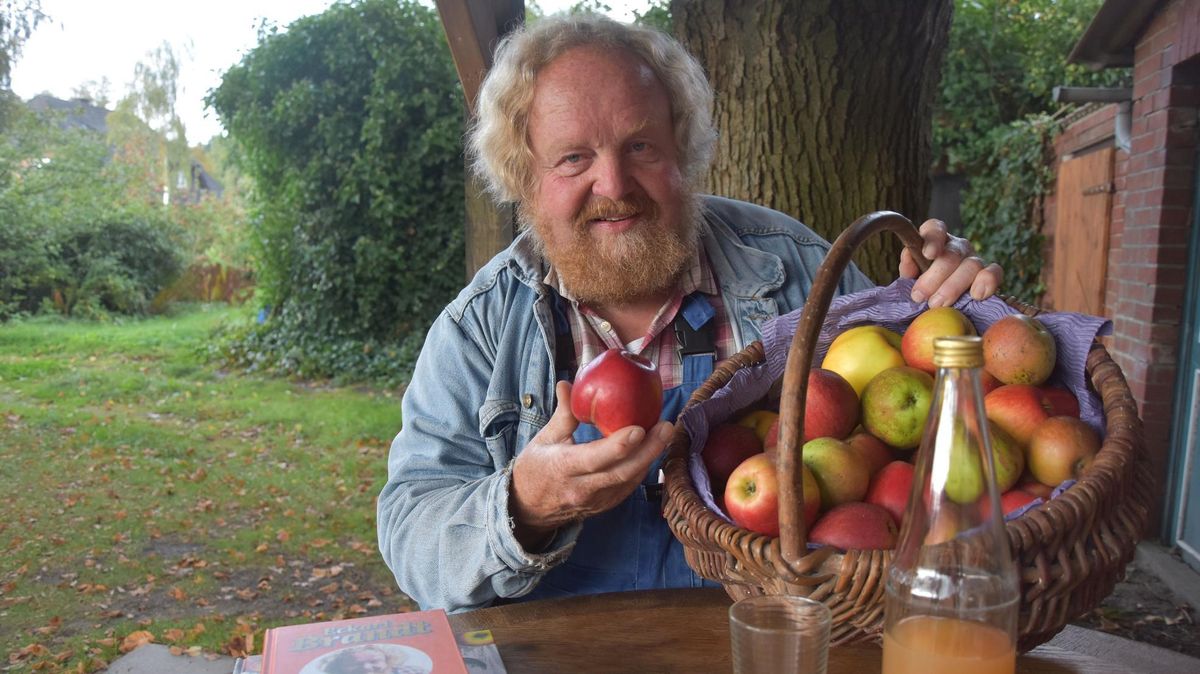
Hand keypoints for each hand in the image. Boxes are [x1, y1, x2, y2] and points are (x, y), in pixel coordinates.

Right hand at [510, 380, 671, 548]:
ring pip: (629, 481)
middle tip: (665, 427)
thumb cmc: (536, 468)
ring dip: (650, 458)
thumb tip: (569, 383)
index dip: (618, 446)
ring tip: (665, 434)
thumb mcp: (544, 439)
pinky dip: (642, 468)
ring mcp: (595, 500)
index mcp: (563, 468)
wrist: (528, 508)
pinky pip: (628, 487)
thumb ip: (563, 414)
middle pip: (621, 472)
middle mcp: (581, 488)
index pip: (594, 458)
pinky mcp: (605, 505)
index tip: (638, 428)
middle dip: (648, 450)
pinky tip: (653, 450)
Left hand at [899, 219, 1002, 306]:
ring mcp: (975, 258)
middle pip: (951, 254)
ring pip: (971, 265)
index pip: (935, 229)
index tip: (928, 254)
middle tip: (920, 296)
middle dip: (934, 277)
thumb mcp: (912, 277)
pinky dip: (987, 282)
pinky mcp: (991, 273)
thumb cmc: (925, 286)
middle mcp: (957, 246)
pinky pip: (995, 272)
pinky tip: (976, 295)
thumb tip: (908, 255)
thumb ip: (908, 266)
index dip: (933, 239)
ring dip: (953, 287)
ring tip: (938, 303)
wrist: (942, 302)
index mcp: (936, 241)